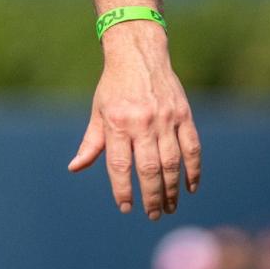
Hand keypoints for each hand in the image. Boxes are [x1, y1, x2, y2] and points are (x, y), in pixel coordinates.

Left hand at [67, 23, 200, 217]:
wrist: (138, 54)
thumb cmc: (114, 87)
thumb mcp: (98, 111)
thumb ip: (91, 142)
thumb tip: (75, 167)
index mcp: (117, 123)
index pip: (119, 165)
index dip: (122, 189)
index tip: (125, 207)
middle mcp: (142, 122)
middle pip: (148, 169)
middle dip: (151, 197)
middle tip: (152, 214)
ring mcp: (165, 119)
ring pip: (171, 163)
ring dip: (172, 189)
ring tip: (169, 207)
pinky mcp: (184, 115)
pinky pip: (192, 148)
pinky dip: (193, 170)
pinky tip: (190, 187)